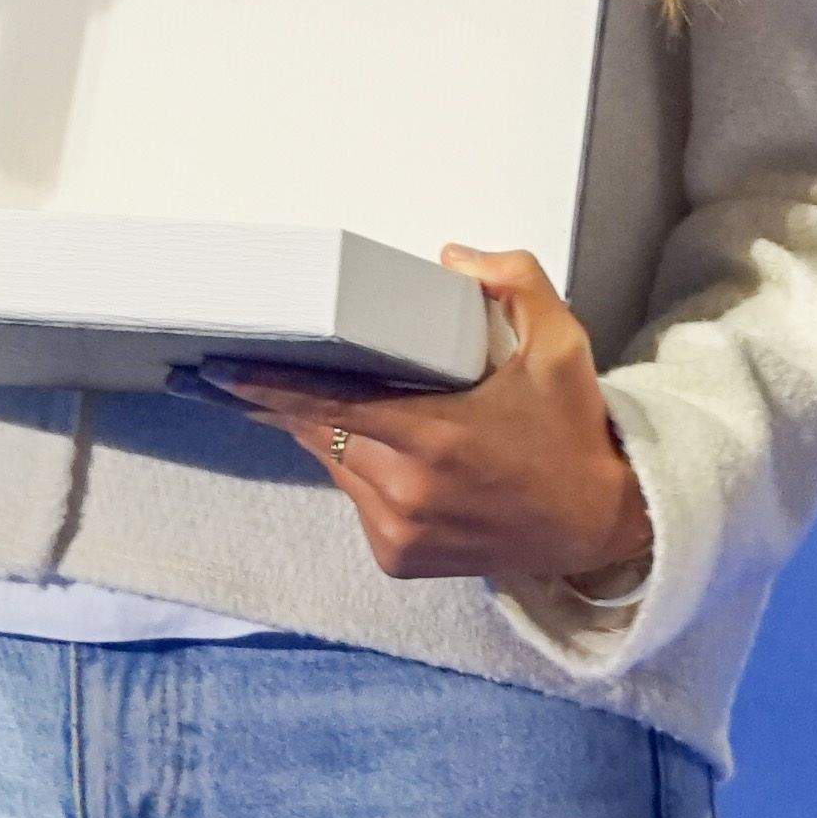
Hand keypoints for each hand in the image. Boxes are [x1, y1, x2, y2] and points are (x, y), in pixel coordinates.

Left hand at [211, 250, 653, 591]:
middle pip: (319, 434)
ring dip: (335, 436)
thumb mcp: (561, 344)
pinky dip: (362, 475)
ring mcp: (399, 532)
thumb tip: (451, 258)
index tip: (216, 371)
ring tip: (368, 411)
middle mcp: (407, 492)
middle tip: (263, 373)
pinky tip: (397, 460)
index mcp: (435, 436)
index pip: (326, 404)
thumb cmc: (573, 430)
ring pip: (334, 467)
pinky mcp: (400, 559)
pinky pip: (356, 502)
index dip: (265, 386)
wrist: (600, 522)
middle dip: (294, 402)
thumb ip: (513, 283)